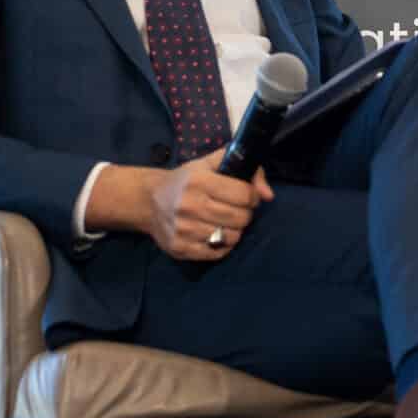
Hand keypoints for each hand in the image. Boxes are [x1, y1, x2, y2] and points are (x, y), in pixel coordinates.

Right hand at [145, 150, 273, 261]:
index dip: (251, 196)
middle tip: (236, 210)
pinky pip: (217, 253)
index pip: (244, 194)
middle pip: (240, 218)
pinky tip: (215, 234)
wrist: (148, 201)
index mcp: (198, 181)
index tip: (246, 196)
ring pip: (231, 237)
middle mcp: (189, 205)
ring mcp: (183, 229)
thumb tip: (268, 195)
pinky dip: (223, 245)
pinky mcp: (180, 248)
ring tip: (225, 222)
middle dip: (245, 214)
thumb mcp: (211, 164)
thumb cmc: (186, 180)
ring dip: (234, 230)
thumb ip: (245, 168)